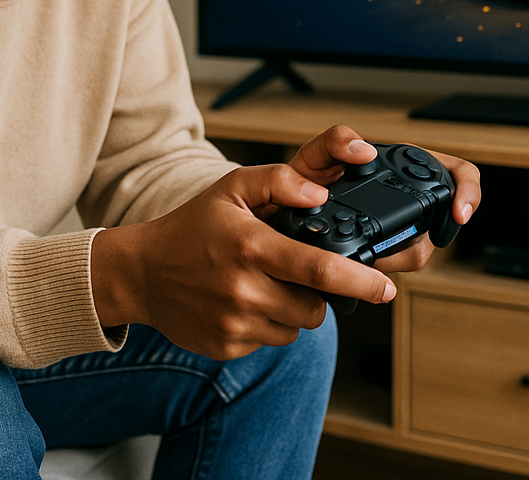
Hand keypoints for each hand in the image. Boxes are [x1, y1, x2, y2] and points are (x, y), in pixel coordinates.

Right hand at [89, 163, 394, 359]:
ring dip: (294, 308)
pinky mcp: (228, 347)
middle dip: (322, 293)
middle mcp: (245, 288)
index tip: (386, 287)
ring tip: (264, 282)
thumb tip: (321, 194)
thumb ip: (279, 181)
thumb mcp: (232, 188)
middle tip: (298, 272)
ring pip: (296, 327)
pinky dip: (269, 323)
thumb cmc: (193, 226)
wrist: (142, 272)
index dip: (360, 281)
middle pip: (315, 306)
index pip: (319, 269)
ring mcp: (235, 322)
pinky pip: (272, 341)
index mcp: (252, 246)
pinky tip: (245, 300)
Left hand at [286, 124, 481, 274]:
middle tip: (392, 248)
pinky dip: (381, 268)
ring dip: (396, 258)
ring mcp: (397, 229)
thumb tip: (364, 150)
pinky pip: (395, 267)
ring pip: (419, 252)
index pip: (458, 173)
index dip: (469, 192)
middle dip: (422, 240)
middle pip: (441, 223)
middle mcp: (405, 197)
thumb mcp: (316, 154)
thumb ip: (337, 141)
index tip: (459, 214)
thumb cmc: (302, 179)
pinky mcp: (383, 254)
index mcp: (400, 167)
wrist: (280, 215)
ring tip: (366, 254)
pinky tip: (362, 265)